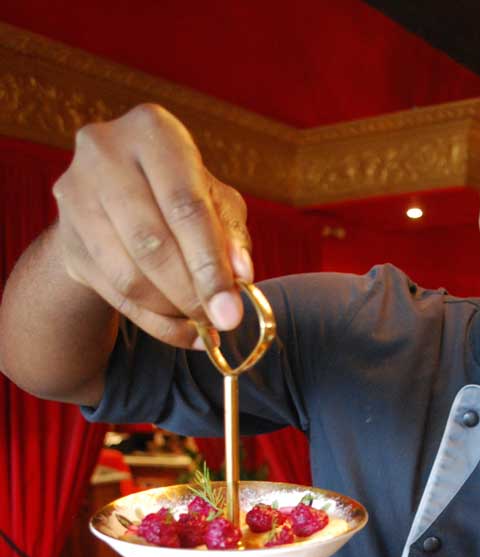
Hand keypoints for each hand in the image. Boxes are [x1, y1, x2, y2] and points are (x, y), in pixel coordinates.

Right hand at [52, 103, 252, 347]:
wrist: (111, 197)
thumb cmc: (176, 191)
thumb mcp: (212, 198)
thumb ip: (231, 233)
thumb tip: (241, 275)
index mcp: (153, 131)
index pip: (185, 207)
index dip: (210, 265)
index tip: (232, 312)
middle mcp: (105, 154)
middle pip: (152, 244)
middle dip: (191, 293)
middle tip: (220, 321)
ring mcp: (77, 196)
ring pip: (130, 277)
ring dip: (173, 310)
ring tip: (203, 322)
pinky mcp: (68, 239)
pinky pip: (117, 297)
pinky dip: (157, 323)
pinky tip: (185, 332)